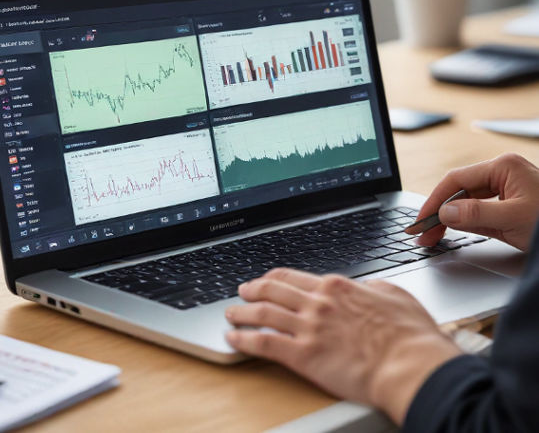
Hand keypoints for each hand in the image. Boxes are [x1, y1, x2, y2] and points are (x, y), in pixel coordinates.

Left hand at [225, 269, 459, 424]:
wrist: (411, 365)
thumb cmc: (409, 335)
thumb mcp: (393, 295)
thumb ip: (372, 288)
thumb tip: (366, 287)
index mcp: (336, 287)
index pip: (293, 277)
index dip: (274, 278)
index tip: (266, 281)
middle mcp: (317, 302)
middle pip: (272, 289)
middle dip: (252, 289)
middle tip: (242, 292)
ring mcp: (308, 328)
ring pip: (263, 313)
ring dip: (242, 312)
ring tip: (231, 314)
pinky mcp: (304, 355)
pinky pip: (264, 343)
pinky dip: (244, 339)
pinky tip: (234, 339)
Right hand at [406, 153, 538, 250]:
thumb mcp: (514, 219)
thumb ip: (475, 214)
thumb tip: (445, 212)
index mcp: (503, 167)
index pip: (456, 180)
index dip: (434, 200)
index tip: (421, 220)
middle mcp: (503, 174)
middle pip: (459, 191)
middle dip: (439, 212)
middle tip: (423, 234)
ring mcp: (507, 190)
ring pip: (467, 203)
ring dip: (450, 219)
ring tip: (433, 236)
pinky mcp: (510, 207)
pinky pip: (480, 213)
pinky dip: (465, 223)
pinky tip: (453, 232)